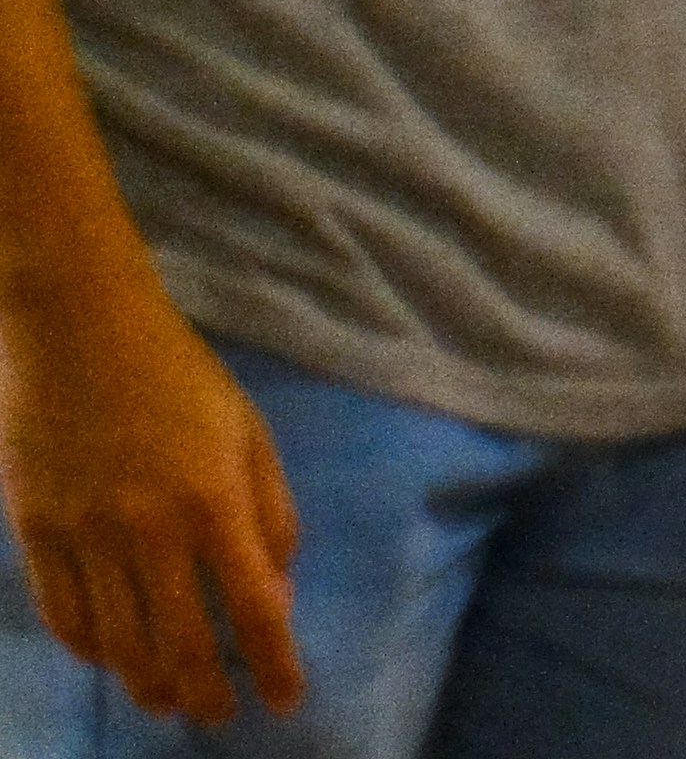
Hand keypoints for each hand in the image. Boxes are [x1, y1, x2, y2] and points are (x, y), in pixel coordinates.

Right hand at [2, 277, 303, 725]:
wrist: (79, 334)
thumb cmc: (180, 378)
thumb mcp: (250, 434)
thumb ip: (270, 513)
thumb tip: (277, 593)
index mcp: (214, 501)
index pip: (255, 606)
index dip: (274, 663)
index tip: (286, 701)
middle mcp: (148, 531)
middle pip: (180, 643)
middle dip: (206, 693)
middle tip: (220, 716)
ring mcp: (84, 536)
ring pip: (117, 643)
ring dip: (147, 685)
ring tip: (169, 703)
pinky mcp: (34, 533)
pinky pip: (63, 615)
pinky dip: (91, 651)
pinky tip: (113, 662)